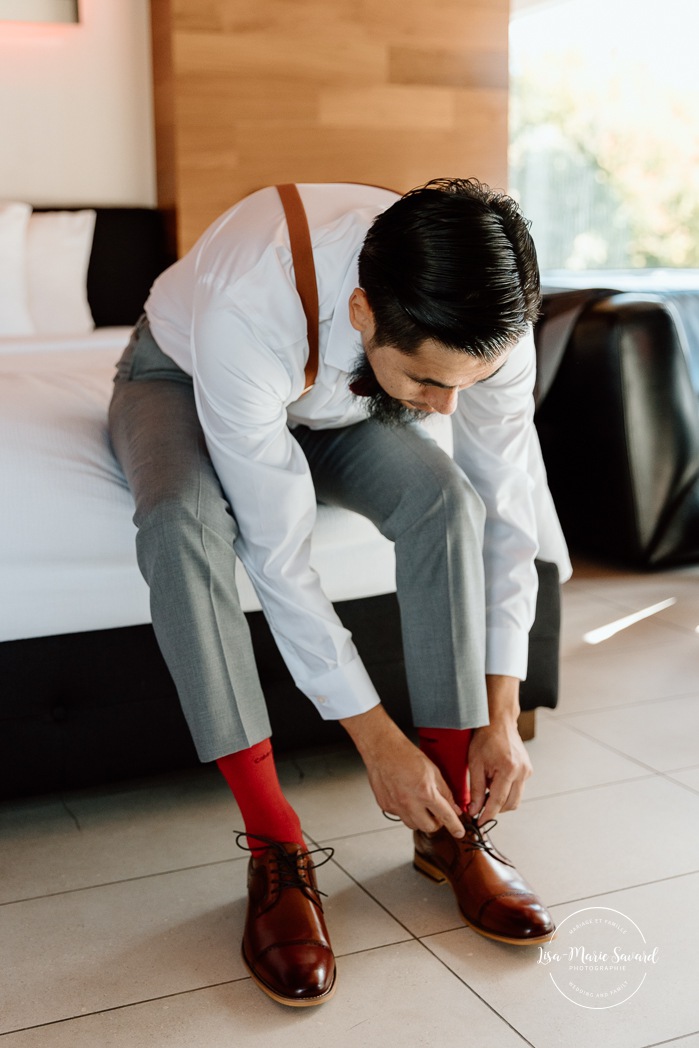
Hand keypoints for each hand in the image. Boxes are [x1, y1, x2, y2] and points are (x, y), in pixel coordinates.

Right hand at [340, 705, 464, 837]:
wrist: (382, 750)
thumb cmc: (406, 755)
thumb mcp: (433, 770)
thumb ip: (444, 792)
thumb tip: (454, 808)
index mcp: (425, 792)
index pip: (445, 816)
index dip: (455, 827)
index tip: (459, 833)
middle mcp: (410, 803)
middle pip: (429, 827)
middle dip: (436, 823)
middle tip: (436, 812)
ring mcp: (396, 806)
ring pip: (413, 825)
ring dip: (420, 819)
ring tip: (419, 803)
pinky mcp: (385, 806)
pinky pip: (400, 816)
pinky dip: (406, 811)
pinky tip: (405, 797)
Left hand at [467, 676, 531, 823]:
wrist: (499, 722)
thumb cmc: (485, 739)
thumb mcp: (475, 764)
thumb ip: (475, 789)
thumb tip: (474, 810)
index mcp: (509, 770)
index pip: (497, 802)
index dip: (487, 815)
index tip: (478, 822)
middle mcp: (522, 772)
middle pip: (509, 804)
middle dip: (494, 810)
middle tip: (478, 809)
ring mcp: (527, 771)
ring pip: (515, 799)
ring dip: (500, 802)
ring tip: (485, 793)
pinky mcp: (528, 770)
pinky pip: (518, 789)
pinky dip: (506, 792)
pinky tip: (494, 784)